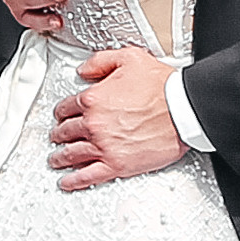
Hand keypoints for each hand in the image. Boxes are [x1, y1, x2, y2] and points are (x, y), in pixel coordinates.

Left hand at [49, 46, 185, 187]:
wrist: (184, 110)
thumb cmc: (162, 87)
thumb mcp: (129, 58)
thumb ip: (101, 61)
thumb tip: (83, 70)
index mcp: (93, 99)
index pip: (66, 108)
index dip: (61, 112)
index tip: (61, 116)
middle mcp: (93, 124)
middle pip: (65, 132)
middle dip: (58, 134)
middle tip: (57, 137)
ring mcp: (103, 147)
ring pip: (71, 155)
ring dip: (60, 158)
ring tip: (56, 160)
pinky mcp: (117, 165)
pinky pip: (87, 176)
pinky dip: (73, 180)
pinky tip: (66, 182)